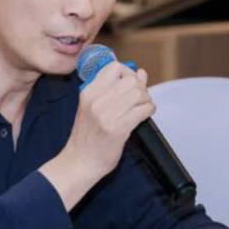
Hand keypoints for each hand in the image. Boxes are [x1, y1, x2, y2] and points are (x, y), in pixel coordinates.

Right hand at [66, 63, 154, 178]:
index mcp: (88, 92)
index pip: (114, 67)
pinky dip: (148, 110)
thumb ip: (116, 88)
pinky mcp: (118, 129)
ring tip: (141, 108)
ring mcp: (106, 115)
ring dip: (146, 100)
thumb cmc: (87, 135)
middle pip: (130, 80)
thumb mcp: (93, 107)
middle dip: (140, 88)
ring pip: (139, 94)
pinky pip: (143, 110)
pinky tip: (144, 116)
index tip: (131, 83)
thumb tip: (140, 72)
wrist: (79, 161)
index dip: (129, 72)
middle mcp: (96, 101)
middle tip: (138, 100)